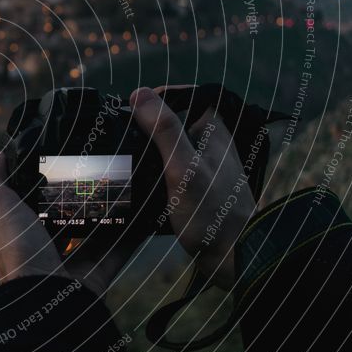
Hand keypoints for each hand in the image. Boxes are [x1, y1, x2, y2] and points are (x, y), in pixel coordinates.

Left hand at [0, 152, 138, 294]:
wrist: (43, 297)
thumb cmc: (16, 249)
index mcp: (22, 233)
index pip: (34, 205)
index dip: (45, 186)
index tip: (64, 159)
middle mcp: (46, 249)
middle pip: (68, 220)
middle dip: (83, 200)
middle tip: (102, 171)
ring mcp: (73, 264)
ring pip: (96, 235)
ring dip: (110, 216)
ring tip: (126, 187)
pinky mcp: (98, 274)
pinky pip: (119, 252)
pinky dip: (133, 236)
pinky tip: (145, 214)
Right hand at [129, 87, 255, 288]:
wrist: (233, 258)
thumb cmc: (212, 212)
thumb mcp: (182, 167)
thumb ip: (165, 129)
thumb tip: (139, 93)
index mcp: (213, 130)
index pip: (183, 96)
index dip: (154, 98)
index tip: (127, 110)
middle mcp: (208, 143)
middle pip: (171, 120)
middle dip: (144, 126)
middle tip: (117, 136)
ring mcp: (201, 166)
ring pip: (165, 146)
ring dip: (144, 150)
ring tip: (119, 158)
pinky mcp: (193, 187)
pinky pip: (165, 168)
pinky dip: (149, 171)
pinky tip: (133, 182)